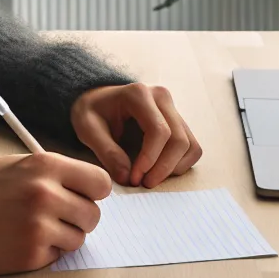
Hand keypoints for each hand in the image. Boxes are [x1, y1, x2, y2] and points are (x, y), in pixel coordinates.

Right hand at [0, 150, 111, 274]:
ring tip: (34, 227)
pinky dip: (44, 251)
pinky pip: (57, 255)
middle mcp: (46, 194)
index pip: (100, 183)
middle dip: (78, 218)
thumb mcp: (20, 166)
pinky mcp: (31, 254)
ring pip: (78, 238)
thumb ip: (57, 174)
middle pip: (93, 214)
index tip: (84, 196)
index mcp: (46, 166)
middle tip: (56, 216)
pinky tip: (21, 240)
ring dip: (62, 237)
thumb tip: (92, 189)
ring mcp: (39, 226)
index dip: (93, 192)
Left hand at [70, 83, 203, 188]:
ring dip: (173, 168)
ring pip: (189, 145)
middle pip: (178, 139)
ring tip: (149, 178)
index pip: (158, 130)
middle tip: (142, 183)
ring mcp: (173, 108)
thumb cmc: (92, 112)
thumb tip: (127, 176)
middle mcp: (161, 97)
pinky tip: (159, 171)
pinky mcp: (178, 121)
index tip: (134, 178)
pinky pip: (192, 147)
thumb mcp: (87, 128)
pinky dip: (180, 164)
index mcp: (139, 94)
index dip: (150, 159)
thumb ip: (106, 151)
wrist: (98, 100)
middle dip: (163, 168)